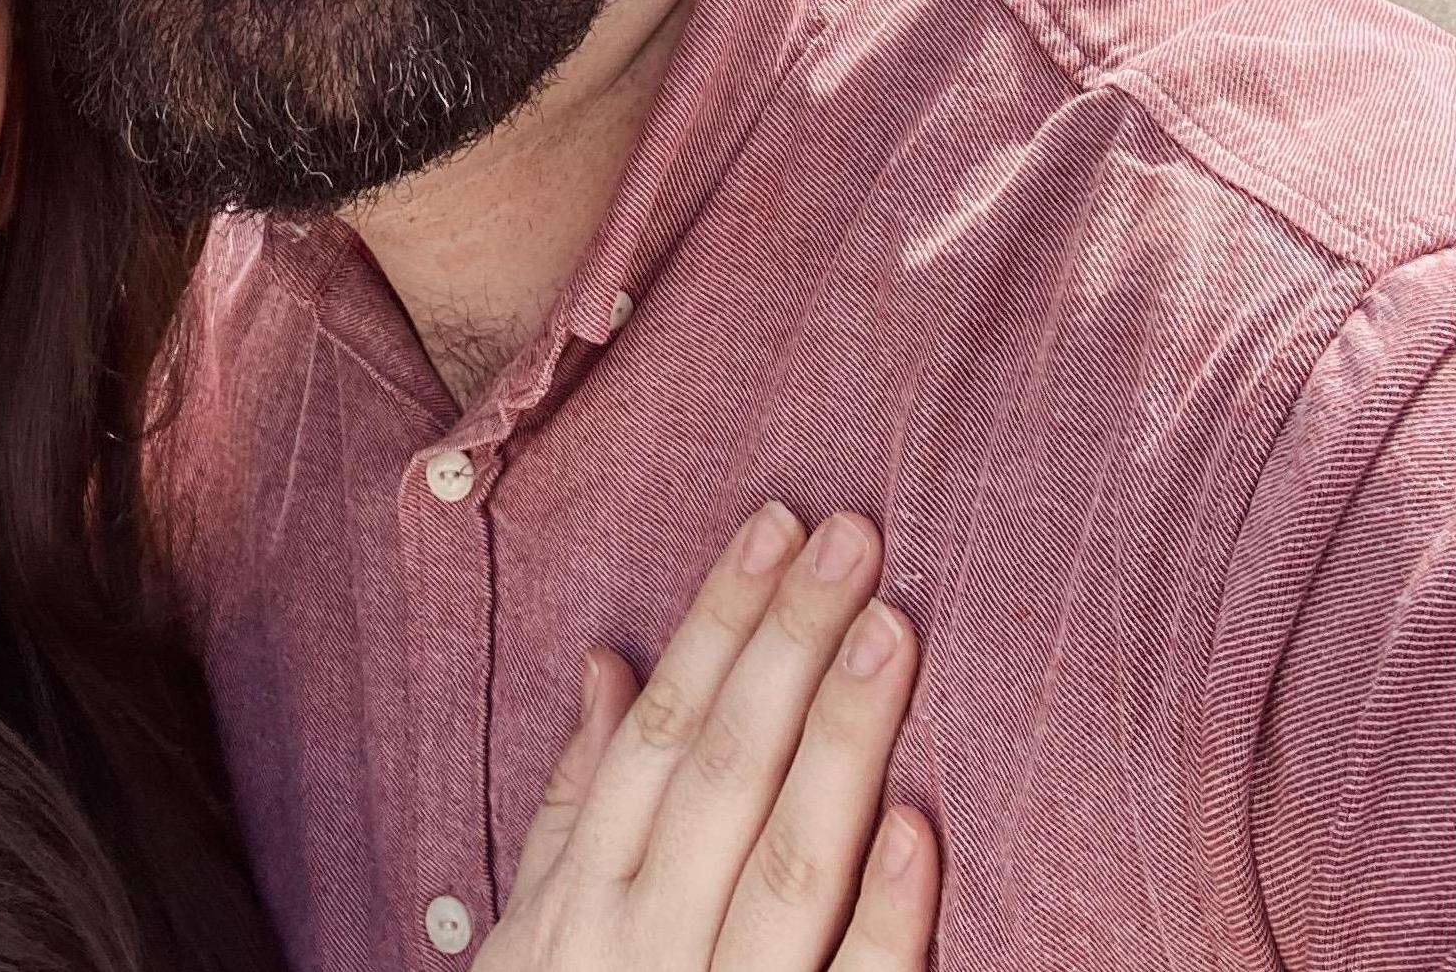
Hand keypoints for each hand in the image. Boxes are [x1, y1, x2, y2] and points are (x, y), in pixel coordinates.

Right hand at [483, 507, 936, 971]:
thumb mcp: (536, 931)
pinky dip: (883, 920)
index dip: (716, 623)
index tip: (773, 525)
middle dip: (782, 646)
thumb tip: (605, 660)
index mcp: (581, 899)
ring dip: (837, 743)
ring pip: (781, 865)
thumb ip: (572, 803)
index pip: (655, 729)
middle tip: (852, 537)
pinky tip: (919, 824)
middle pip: (717, 773)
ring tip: (891, 630)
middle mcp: (636, 946)